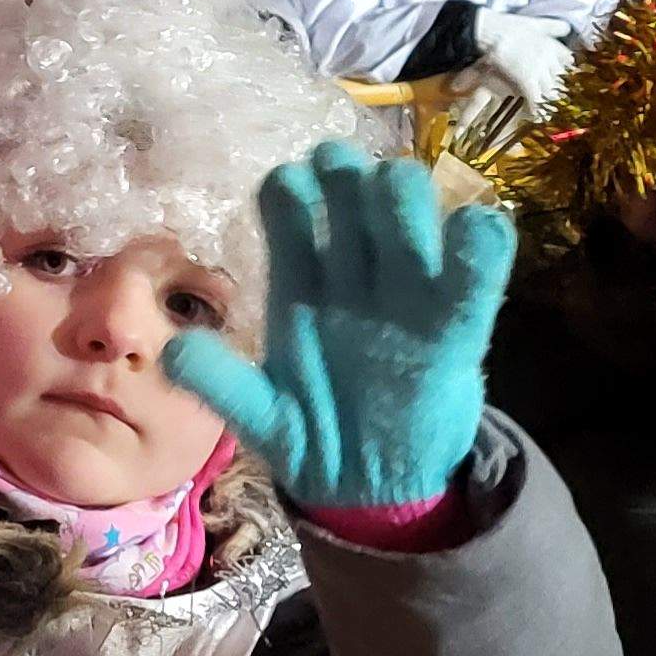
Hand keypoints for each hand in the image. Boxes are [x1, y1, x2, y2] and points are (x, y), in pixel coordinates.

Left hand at [163, 142, 513, 513]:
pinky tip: (476, 225)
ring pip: (410, 221)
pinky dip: (480, 244)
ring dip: (402, 195)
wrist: (371, 487)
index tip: (290, 184)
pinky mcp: (458, 328)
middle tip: (339, 168)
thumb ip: (223, 385)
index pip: (291, 214)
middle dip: (346, 176)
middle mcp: (354, 275)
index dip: (289, 191)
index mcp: (302, 284)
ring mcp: (409, 295)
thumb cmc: (312, 436)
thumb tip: (175, 350)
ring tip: (394, 187)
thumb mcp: (262, 417)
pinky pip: (475, 277)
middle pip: (352, 201)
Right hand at [468, 10, 576, 107]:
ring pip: (550, 91)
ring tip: (544, 108)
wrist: (492, 31)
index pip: (568, 61)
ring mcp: (539, 70)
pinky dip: (535, 108)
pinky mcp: (527, 80)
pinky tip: (533, 113)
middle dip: (556, 87)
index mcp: (552, 45)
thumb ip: (553, 26)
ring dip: (546, 100)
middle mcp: (550, 58)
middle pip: (559, 78)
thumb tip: (567, 28)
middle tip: (552, 96)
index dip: (565, 69)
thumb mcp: (536, 23)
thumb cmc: (509, 26)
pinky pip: (536, 98)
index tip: (562, 75)